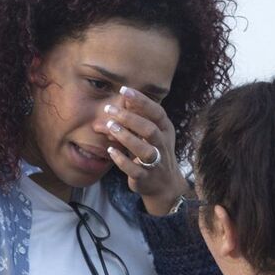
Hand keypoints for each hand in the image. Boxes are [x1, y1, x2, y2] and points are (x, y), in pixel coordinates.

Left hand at [96, 86, 188, 215]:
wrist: (165, 184)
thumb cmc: (154, 151)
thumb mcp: (151, 133)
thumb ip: (137, 117)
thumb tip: (121, 97)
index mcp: (165, 130)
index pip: (156, 112)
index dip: (141, 100)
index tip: (124, 90)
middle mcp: (162, 145)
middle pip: (149, 129)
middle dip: (129, 118)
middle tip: (109, 109)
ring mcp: (156, 163)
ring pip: (144, 150)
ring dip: (126, 137)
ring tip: (110, 127)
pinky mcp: (145, 178)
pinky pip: (134, 169)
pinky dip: (121, 159)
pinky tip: (110, 151)